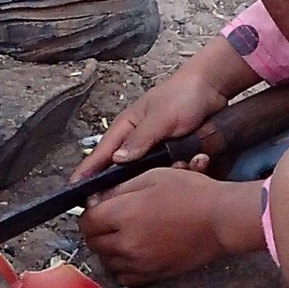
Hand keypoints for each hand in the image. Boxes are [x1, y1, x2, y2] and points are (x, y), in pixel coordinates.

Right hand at [72, 38, 253, 182]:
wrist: (214, 87)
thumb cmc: (183, 94)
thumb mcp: (161, 117)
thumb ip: (141, 139)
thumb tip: (117, 161)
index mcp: (127, 127)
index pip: (101, 154)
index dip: (87, 173)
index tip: (74, 191)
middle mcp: (139, 140)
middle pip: (124, 171)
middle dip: (127, 184)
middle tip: (124, 201)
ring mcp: (157, 148)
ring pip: (150, 173)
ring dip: (162, 176)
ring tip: (175, 172)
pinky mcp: (176, 154)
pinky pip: (173, 170)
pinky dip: (184, 169)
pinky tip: (195, 163)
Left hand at [80, 168, 263, 284]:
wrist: (221, 219)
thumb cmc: (193, 193)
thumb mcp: (153, 176)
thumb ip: (119, 189)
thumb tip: (95, 200)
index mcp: (124, 214)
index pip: (87, 221)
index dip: (89, 211)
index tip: (98, 206)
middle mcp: (127, 243)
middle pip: (93, 243)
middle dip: (97, 230)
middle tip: (110, 218)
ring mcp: (140, 262)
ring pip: (106, 261)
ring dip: (108, 249)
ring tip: (123, 234)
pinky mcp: (153, 274)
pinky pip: (124, 277)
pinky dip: (123, 266)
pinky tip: (134, 252)